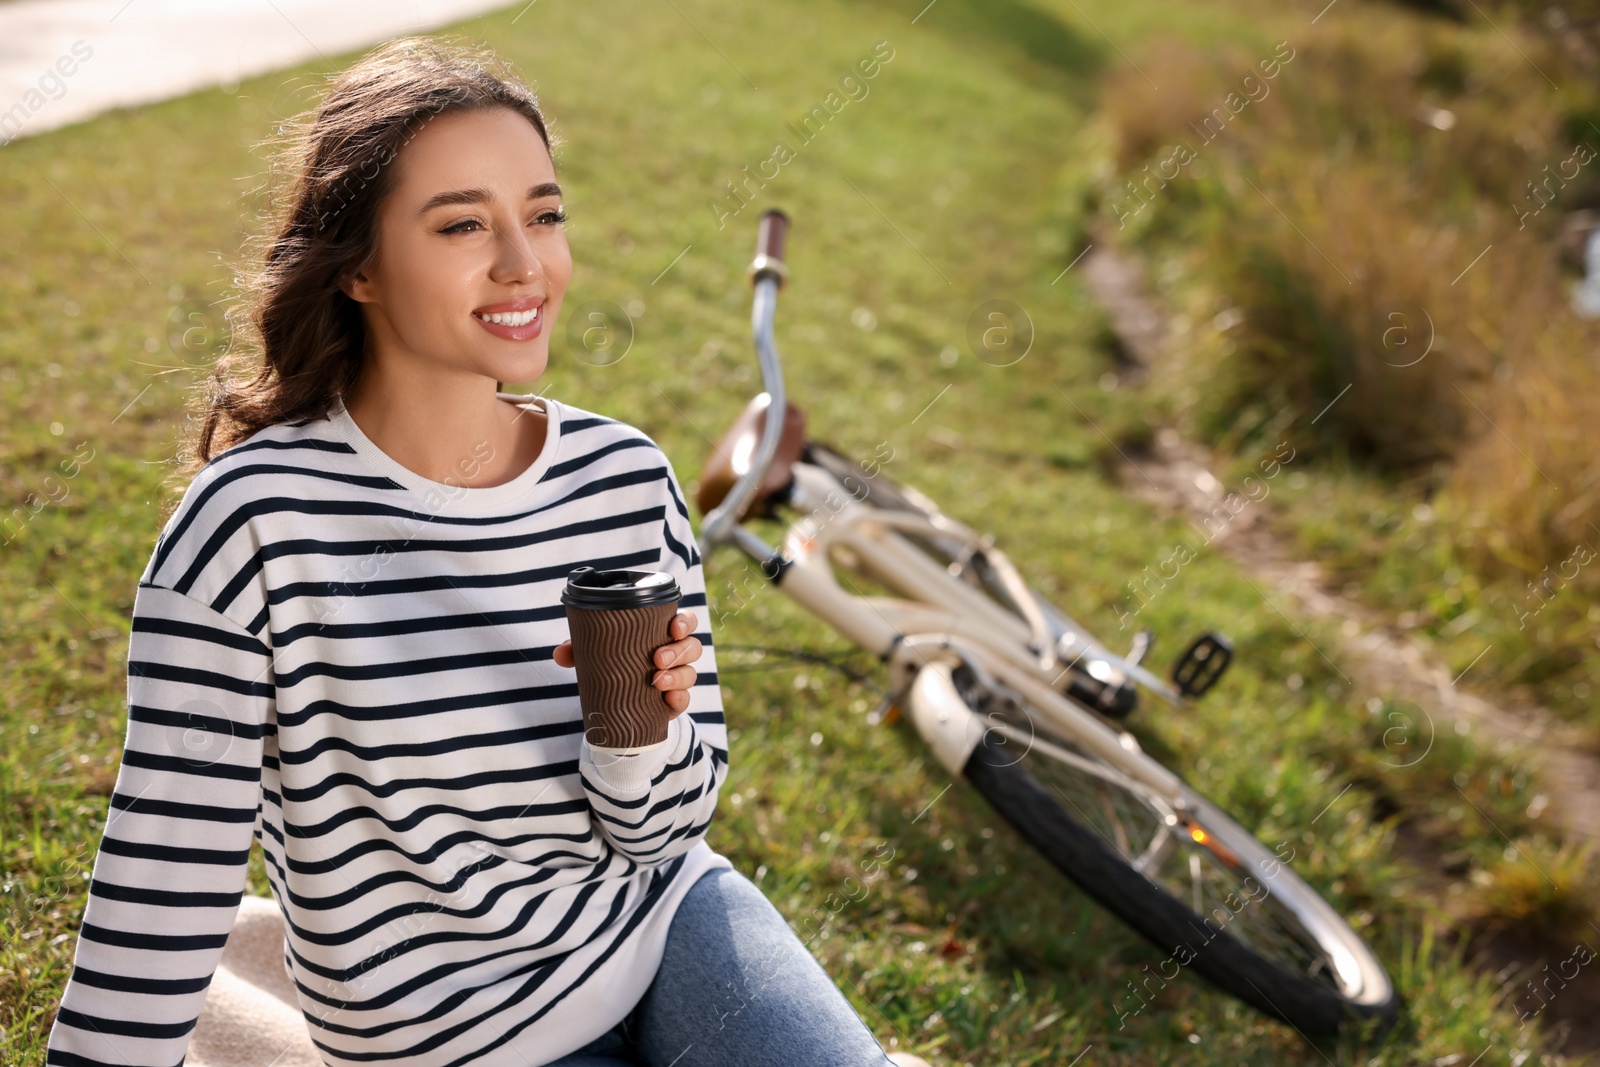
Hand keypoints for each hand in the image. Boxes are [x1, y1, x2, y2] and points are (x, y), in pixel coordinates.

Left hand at [552, 610, 702, 718]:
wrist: (618, 702)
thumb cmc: (614, 664)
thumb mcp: (596, 653)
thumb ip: (579, 649)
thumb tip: (560, 653)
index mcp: (661, 634)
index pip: (684, 622)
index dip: (684, 622)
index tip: (673, 628)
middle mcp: (676, 654)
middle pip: (692, 647)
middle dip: (678, 651)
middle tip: (657, 659)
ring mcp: (678, 679)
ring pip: (690, 673)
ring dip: (677, 676)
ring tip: (657, 681)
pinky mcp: (674, 703)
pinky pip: (685, 701)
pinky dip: (679, 700)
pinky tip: (668, 701)